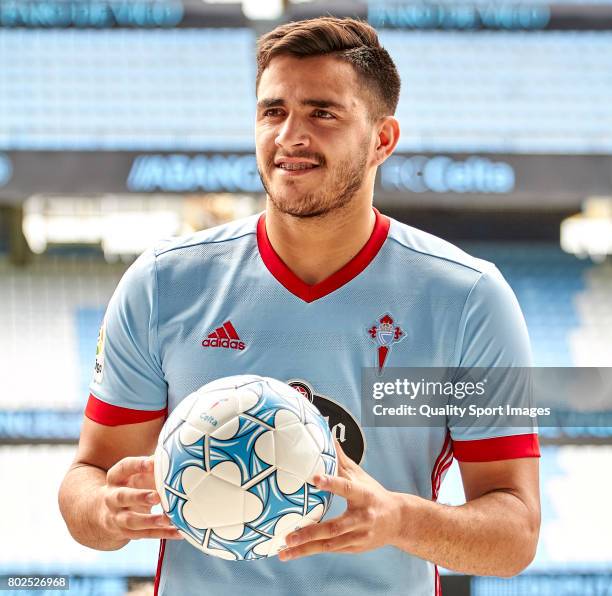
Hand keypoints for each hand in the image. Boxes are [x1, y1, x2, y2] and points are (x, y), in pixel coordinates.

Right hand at [99, 456, 181, 541]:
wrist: (107, 512)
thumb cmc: (131, 485)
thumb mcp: (136, 473)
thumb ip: (153, 465)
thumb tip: (176, 455)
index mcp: (115, 478)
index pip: (122, 468)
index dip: (136, 465)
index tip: (151, 463)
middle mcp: (112, 498)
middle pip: (122, 497)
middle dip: (139, 497)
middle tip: (157, 496)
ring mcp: (118, 518)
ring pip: (131, 521)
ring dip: (149, 521)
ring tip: (167, 519)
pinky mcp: (127, 532)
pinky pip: (146, 534)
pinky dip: (163, 534)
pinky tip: (179, 532)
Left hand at [279, 440, 400, 560]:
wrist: (398, 521)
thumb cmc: (373, 494)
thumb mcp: (361, 476)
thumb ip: (341, 460)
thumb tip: (327, 434)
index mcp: (364, 496)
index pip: (347, 488)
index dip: (332, 483)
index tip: (314, 478)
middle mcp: (362, 519)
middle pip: (335, 528)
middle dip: (310, 533)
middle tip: (288, 536)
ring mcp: (358, 537)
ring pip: (329, 545)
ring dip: (305, 549)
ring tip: (283, 550)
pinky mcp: (354, 548)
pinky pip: (329, 550)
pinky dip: (310, 551)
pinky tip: (291, 553)